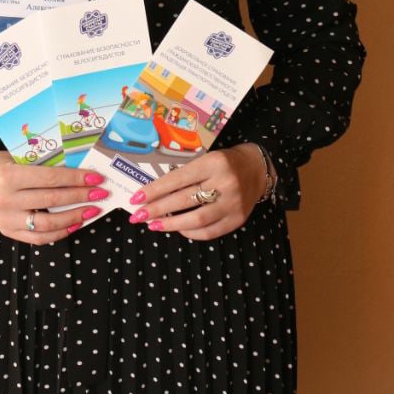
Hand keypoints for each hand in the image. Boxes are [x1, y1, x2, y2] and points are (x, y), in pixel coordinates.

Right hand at [0, 149, 107, 244]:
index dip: (76, 179)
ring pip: (47, 224)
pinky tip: (74, 223)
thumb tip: (79, 172)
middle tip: (100, 194)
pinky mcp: (7, 230)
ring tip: (91, 210)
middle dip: (80, 197)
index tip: (96, 179)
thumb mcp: (17, 158)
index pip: (50, 179)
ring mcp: (5, 219)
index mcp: (8, 176)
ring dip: (73, 217)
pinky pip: (38, 237)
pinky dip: (59, 232)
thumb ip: (43, 166)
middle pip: (52, 201)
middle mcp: (5, 200)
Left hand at [127, 143, 269, 239]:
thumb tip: (153, 195)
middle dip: (157, 209)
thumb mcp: (205, 159)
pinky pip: (210, 232)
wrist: (257, 169)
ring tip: (153, 225)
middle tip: (138, 216)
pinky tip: (178, 230)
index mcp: (213, 163)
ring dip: (171, 224)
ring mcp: (233, 203)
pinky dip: (191, 233)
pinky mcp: (238, 219)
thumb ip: (184, 175)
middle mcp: (225, 182)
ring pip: (197, 219)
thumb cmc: (224, 163)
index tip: (136, 199)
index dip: (154, 190)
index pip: (177, 179)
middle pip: (184, 200)